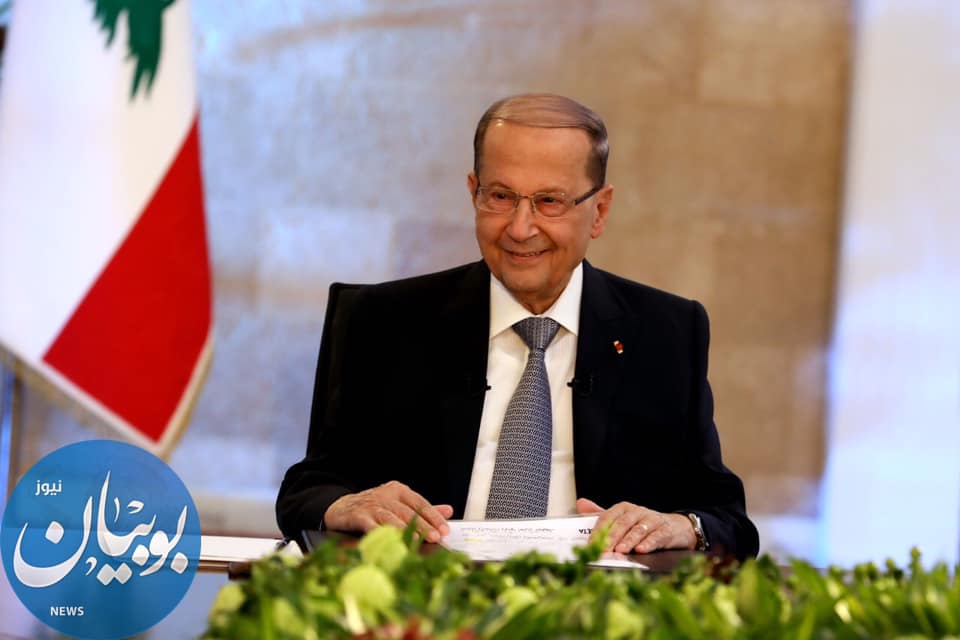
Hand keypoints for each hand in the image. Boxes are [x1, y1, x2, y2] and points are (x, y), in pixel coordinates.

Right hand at [324, 481, 453, 542]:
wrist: (341, 508)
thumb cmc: (374, 508)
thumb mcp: (399, 504)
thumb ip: (422, 509)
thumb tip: (448, 511)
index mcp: (398, 490)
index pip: (420, 503)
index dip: (433, 516)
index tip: (444, 530)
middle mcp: (386, 495)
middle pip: (408, 511)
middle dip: (423, 525)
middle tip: (435, 537)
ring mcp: (371, 505)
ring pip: (391, 518)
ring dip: (404, 530)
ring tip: (417, 540)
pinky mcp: (358, 516)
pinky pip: (371, 526)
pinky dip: (381, 534)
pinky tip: (390, 542)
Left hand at [576, 498, 695, 553]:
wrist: (675, 527)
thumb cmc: (644, 524)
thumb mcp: (623, 519)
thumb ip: (603, 515)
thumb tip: (580, 503)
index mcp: (623, 508)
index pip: (608, 517)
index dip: (599, 531)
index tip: (591, 544)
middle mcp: (637, 512)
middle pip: (622, 523)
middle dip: (611, 537)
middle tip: (603, 549)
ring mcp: (652, 520)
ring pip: (638, 530)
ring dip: (628, 540)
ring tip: (620, 550)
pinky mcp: (666, 530)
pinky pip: (656, 536)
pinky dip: (648, 543)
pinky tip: (641, 550)